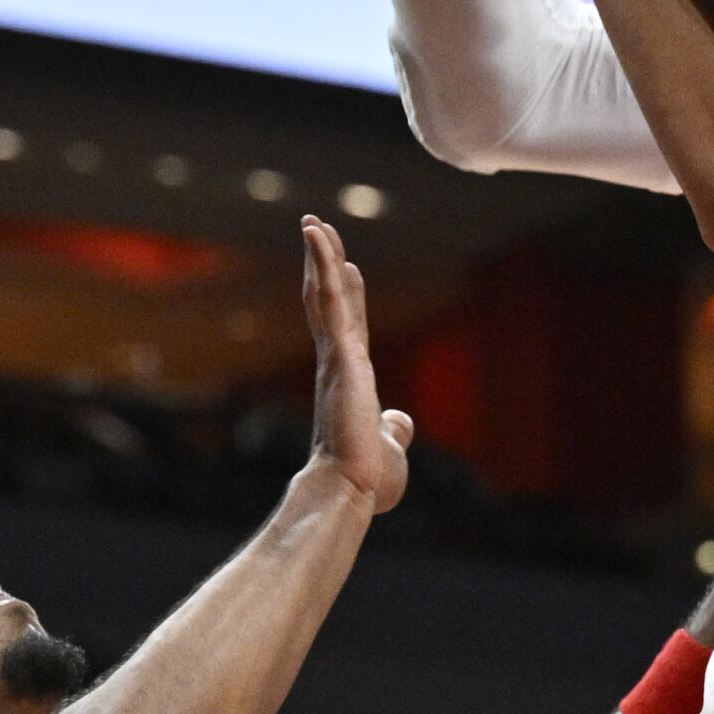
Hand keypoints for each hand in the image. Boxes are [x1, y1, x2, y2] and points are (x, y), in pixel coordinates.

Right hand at [298, 216, 412, 511]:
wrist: (350, 490)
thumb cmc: (367, 478)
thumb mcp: (389, 445)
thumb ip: (393, 428)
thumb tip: (401, 421)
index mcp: (350, 380)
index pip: (349, 327)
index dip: (348, 296)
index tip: (348, 268)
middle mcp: (338, 362)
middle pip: (328, 301)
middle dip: (323, 265)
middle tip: (317, 231)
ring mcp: (337, 354)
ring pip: (324, 293)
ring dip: (319, 256)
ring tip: (313, 223)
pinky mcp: (340, 350)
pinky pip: (328, 297)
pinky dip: (321, 263)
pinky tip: (316, 235)